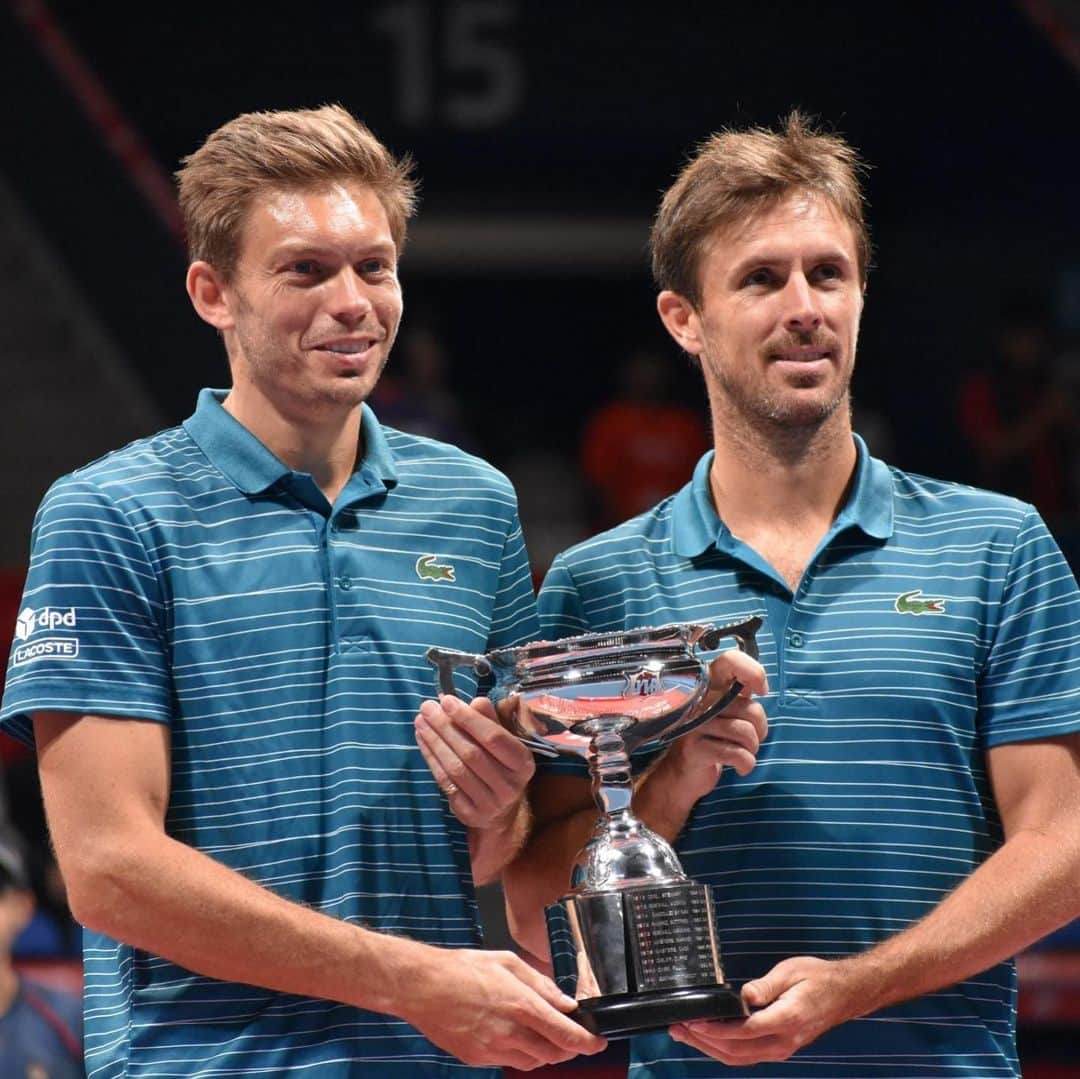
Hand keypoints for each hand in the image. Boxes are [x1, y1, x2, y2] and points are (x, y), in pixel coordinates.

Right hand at [403, 945, 606, 1069]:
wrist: (422, 986)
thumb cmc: (462, 968)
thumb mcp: (507, 962)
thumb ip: (540, 983)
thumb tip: (565, 1002)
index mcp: (520, 1004)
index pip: (565, 1034)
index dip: (587, 1042)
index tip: (598, 1042)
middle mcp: (509, 1032)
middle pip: (553, 1054)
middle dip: (568, 1048)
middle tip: (570, 1035)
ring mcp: (492, 1049)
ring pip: (533, 1062)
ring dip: (545, 1052)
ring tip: (541, 1033)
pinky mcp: (477, 1059)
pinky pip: (510, 1063)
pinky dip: (521, 1054)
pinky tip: (514, 1036)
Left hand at [415, 695, 534, 830]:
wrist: (501, 812)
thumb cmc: (501, 766)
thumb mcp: (504, 742)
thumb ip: (491, 721)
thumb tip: (475, 701)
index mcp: (522, 763)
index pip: (493, 737)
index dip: (469, 718)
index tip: (447, 701)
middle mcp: (509, 785)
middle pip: (471, 753)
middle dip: (446, 727)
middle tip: (427, 708)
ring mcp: (489, 803)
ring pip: (455, 768)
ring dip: (435, 742)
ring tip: (421, 722)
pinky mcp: (469, 814)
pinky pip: (446, 783)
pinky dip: (432, 759)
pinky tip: (423, 741)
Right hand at [647, 647, 768, 802]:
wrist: (682, 774)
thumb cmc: (710, 741)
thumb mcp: (724, 714)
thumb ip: (739, 696)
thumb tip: (760, 684)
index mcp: (709, 686)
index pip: (730, 661)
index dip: (753, 671)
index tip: (761, 690)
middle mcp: (700, 700)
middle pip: (751, 708)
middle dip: (760, 730)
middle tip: (751, 740)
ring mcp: (695, 723)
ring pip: (745, 733)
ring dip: (752, 750)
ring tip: (743, 754)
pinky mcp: (694, 747)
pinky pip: (736, 754)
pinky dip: (746, 764)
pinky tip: (740, 768)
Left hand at [669, 956, 863, 1064]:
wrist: (844, 994)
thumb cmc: (817, 978)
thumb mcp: (790, 972)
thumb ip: (765, 986)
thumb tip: (742, 996)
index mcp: (786, 1020)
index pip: (744, 1032)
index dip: (715, 1030)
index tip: (693, 1021)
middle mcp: (783, 1042)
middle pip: (736, 1051)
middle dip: (703, 1041)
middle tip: (677, 1028)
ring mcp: (781, 1049)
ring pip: (739, 1058)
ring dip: (709, 1049)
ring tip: (684, 1035)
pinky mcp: (779, 1049)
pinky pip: (747, 1056)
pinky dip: (724, 1051)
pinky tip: (707, 1040)